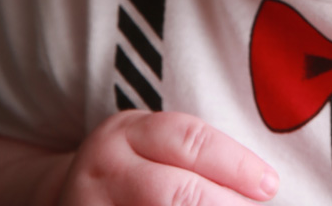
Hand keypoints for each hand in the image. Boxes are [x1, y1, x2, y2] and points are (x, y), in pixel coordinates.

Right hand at [58, 111, 278, 204]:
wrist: (61, 200)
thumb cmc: (129, 174)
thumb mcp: (151, 149)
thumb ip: (195, 160)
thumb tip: (262, 186)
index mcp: (126, 132)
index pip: (189, 141)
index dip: (235, 163)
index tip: (270, 185)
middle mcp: (103, 169)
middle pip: (174, 190)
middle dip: (223, 204)